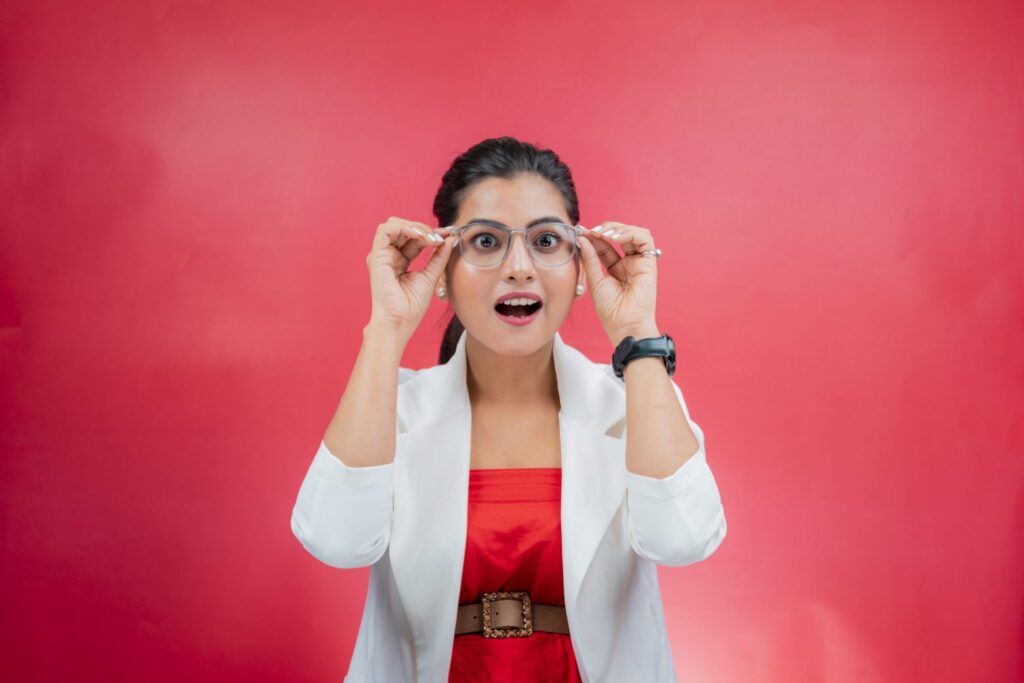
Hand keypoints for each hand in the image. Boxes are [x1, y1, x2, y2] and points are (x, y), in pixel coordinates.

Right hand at [365, 217, 456, 342]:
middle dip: (424, 228)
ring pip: (394, 225)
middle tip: (440, 237)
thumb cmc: (412, 306)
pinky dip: (405, 227)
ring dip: (416, 227)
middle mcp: (388, 256)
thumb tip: (450, 238)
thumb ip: (439, 256)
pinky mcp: (376, 256)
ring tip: (431, 238)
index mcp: (399, 261)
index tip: (449, 235)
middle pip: (404, 229)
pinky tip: (420, 236)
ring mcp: (381, 255)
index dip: (431, 233)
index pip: (414, 238)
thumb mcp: (431, 275)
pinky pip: (386, 230)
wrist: (400, 321)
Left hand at [577, 222, 660, 346]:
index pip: (605, 244)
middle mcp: (629, 263)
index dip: (593, 236)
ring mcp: (640, 262)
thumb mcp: (595, 280)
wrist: (624, 325)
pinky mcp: (649, 262)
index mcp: (615, 268)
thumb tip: (582, 238)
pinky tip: (614, 238)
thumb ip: (590, 259)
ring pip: (633, 232)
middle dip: (604, 229)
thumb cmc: (610, 310)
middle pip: (619, 235)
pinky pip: (644, 238)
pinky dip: (629, 233)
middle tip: (590, 231)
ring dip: (617, 228)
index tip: (580, 232)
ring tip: (602, 233)